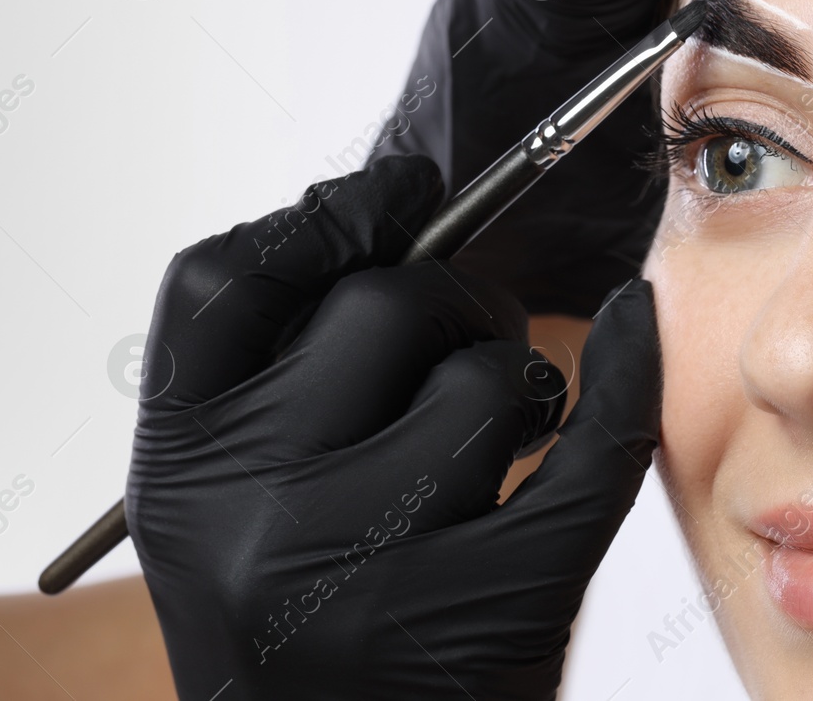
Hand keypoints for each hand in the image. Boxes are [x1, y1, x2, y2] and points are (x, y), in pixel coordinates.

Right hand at [128, 155, 661, 699]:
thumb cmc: (314, 619)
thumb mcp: (243, 499)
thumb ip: (291, 371)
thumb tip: (401, 211)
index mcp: (180, 471)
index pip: (225, 283)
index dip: (326, 217)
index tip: (401, 192)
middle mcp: (249, 517)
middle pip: (382, 305)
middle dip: (452, 298)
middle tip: (469, 337)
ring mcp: (365, 572)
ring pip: (485, 374)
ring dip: (513, 378)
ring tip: (500, 434)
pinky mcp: (485, 614)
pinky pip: (587, 448)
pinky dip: (626, 374)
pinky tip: (632, 329)